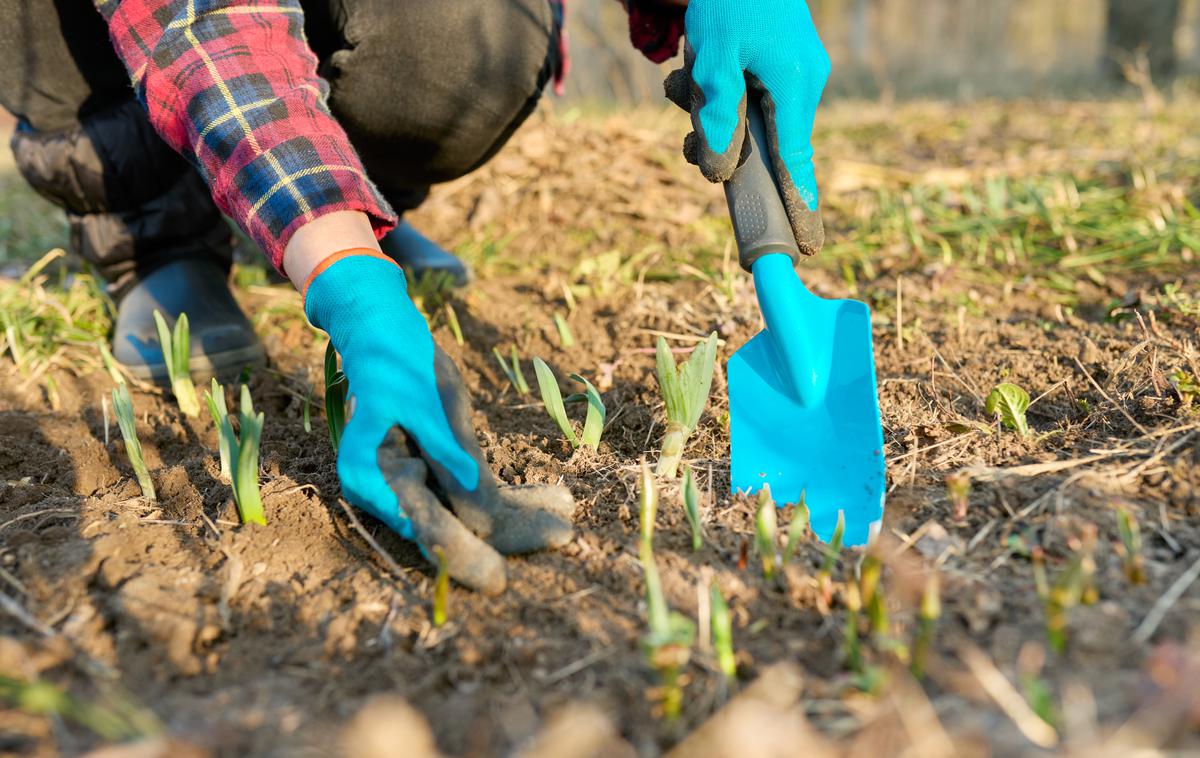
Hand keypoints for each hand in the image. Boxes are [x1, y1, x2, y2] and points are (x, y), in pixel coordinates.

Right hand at [304, 251, 573, 593]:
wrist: (380, 327)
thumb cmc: (394, 359)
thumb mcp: (422, 402)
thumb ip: (448, 455)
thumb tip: (477, 510)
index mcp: (370, 478)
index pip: (423, 527)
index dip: (464, 555)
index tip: (499, 578)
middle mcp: (389, 491)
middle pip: (451, 529)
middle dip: (507, 537)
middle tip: (559, 539)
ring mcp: (416, 482)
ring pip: (472, 514)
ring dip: (519, 518)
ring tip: (565, 517)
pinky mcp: (440, 470)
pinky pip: (479, 491)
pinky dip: (514, 496)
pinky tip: (554, 499)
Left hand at [665, 0, 829, 255]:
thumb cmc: (729, 2)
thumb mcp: (713, 59)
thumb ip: (716, 115)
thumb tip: (717, 170)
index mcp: (794, 86)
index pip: (796, 159)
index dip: (798, 203)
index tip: (807, 244)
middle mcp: (802, 84)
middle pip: (763, 143)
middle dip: (718, 141)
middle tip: (686, 126)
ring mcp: (794, 74)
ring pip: (749, 119)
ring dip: (708, 109)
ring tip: (682, 80)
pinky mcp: (781, 65)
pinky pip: (749, 96)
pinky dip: (719, 90)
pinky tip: (692, 68)